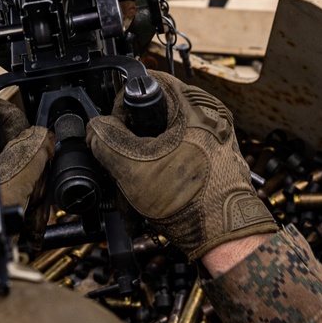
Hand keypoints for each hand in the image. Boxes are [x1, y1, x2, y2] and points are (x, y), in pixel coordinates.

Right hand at [87, 71, 275, 259]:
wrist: (225, 238)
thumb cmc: (192, 202)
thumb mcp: (133, 168)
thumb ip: (107, 141)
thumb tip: (95, 129)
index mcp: (195, 105)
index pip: (148, 84)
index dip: (123, 107)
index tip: (117, 132)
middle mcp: (210, 116)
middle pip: (156, 114)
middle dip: (134, 141)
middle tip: (126, 162)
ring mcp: (217, 138)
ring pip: (167, 137)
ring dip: (147, 160)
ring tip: (139, 184)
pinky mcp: (217, 159)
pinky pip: (181, 154)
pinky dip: (164, 169)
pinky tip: (155, 192)